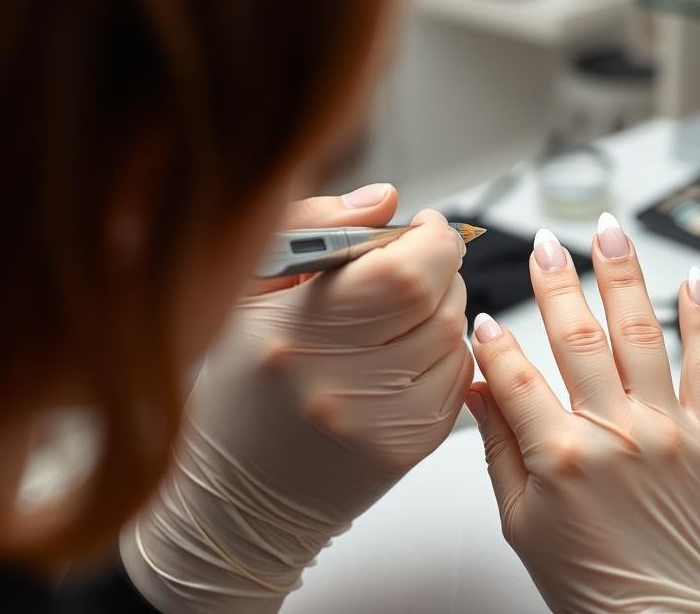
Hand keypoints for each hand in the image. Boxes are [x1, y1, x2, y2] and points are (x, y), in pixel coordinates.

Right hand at [121, 184, 473, 612]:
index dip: (431, 239)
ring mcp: (381, 424)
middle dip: (440, 269)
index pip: (406, 272)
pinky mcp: (410, 449)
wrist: (240, 497)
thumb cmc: (242, 389)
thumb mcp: (249, 290)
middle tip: (412, 266)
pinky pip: (459, 377)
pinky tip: (406, 352)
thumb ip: (318, 228)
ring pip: (457, 337)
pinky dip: (445, 351)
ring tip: (402, 312)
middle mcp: (341, 385)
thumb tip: (384, 201)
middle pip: (440, 302)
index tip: (422, 228)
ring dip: (445, 309)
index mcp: (296, 334)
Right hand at [466, 214, 699, 613]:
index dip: (494, 342)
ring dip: (623, 277)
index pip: (515, 376)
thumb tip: (479, 390)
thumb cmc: (592, 583)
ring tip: (610, 233)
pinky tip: (692, 283)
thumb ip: (499, 448)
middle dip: (556, 281)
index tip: (484, 316)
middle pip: (578, 337)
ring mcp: (670, 432)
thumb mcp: (521, 521)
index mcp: (562, 457)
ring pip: (642, 335)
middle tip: (545, 244)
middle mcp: (618, 435)